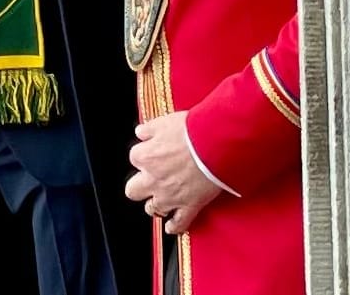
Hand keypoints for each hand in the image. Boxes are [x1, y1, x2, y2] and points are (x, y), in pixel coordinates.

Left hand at [126, 112, 223, 233]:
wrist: (216, 145)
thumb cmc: (193, 131)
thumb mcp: (165, 122)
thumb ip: (149, 129)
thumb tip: (140, 133)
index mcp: (145, 157)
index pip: (135, 157)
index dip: (145, 155)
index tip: (153, 152)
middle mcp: (152, 179)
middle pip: (133, 190)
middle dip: (140, 186)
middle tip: (149, 180)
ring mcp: (170, 196)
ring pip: (152, 209)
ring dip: (154, 205)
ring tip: (159, 201)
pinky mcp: (189, 206)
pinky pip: (178, 223)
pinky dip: (174, 226)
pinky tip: (171, 227)